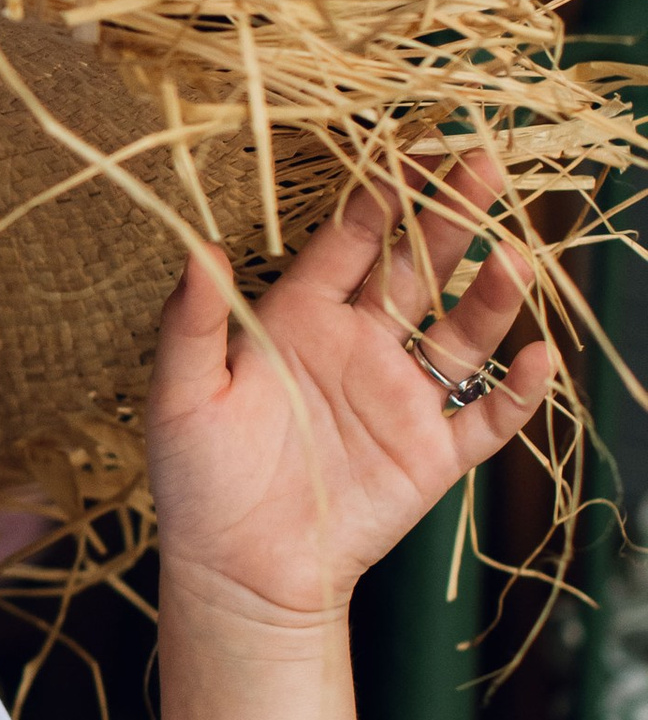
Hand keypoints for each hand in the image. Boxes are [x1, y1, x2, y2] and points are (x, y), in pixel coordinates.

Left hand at [149, 150, 553, 630]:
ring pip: (461, 333)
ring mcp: (400, 398)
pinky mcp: (429, 455)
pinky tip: (537, 358)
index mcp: (300, 319)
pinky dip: (517, 391)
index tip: (413, 147)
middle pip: (417, 268)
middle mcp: (359, 347)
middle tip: (486, 162)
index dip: (383, 196)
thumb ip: (191, 321)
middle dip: (451, 216)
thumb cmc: (198, 480)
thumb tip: (197, 247)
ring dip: (491, 297)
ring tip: (515, 256)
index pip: (351, 242)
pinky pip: (486, 417)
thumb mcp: (182, 395)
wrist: (236, 571)